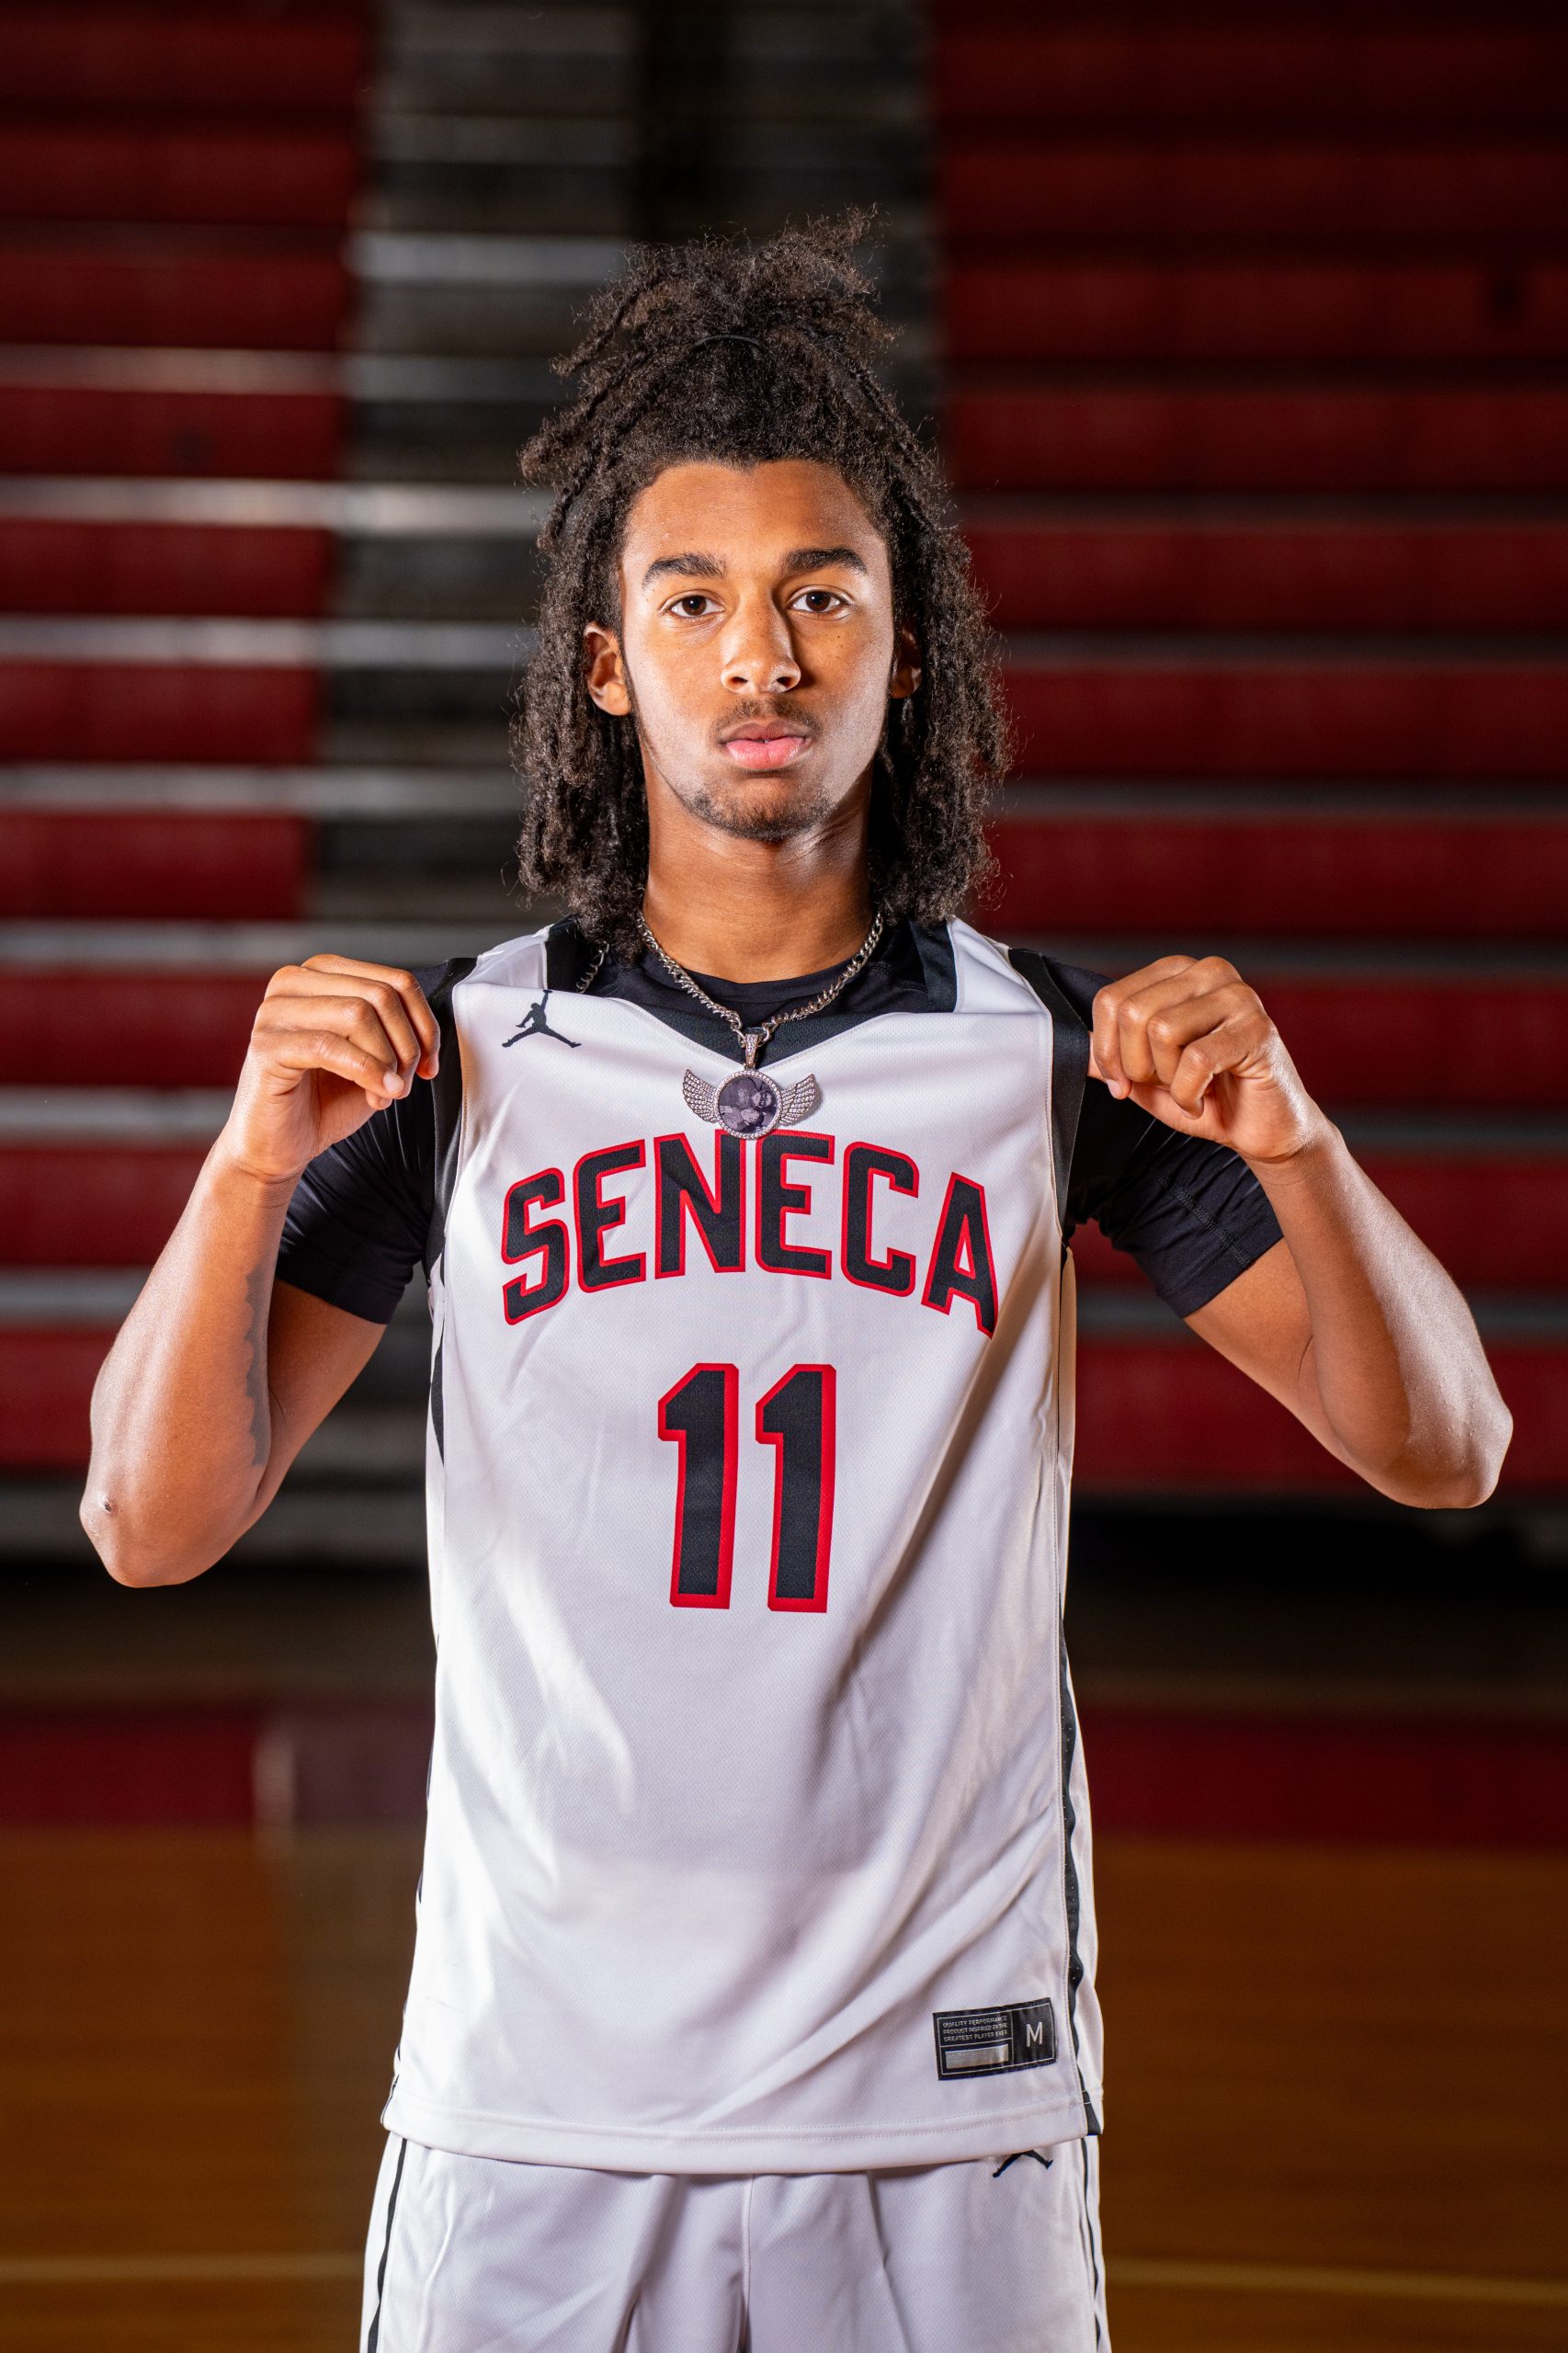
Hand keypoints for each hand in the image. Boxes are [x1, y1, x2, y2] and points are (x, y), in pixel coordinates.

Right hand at [216, 955, 438, 1189]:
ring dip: (386, 1061)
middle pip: (380, 995)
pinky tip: (376, 1095)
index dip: (424, 1024)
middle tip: (405, 1082)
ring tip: (386, 1093)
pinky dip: (367, 1072)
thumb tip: (430, 1031)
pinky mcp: (267, 1046)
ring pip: (359, 1013)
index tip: (429, 1062)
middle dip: (407, 1045)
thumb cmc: (321, 1101)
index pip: (395, 981)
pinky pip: (330, 1047)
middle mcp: (294, 983)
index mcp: (321, 975)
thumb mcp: (372, 1058)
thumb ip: (396, 1032)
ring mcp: (275, 1012)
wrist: (277, 1146)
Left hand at [1090, 954, 1325, 1166]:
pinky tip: (1204, 1100)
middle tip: (1165, 1085)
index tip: (1124, 1082)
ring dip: (1168, 1079)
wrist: (1261, 1129)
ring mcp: (1238, 995)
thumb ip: (1109, 1055)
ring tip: (1190, 1088)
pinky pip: (1196, 1059)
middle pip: (1132, 1012)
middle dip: (1136, 1065)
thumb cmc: (1206, 1096)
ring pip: (1162, 1031)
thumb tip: (1069, 1045)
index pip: (1111, 999)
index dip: (1107, 1050)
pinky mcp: (1258, 1028)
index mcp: (1177, 973)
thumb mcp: (1145, 1075)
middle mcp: (1209, 972)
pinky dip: (1189, 1094)